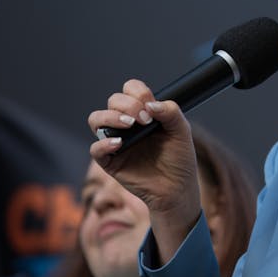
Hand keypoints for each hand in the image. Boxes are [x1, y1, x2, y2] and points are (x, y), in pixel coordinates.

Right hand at [87, 79, 200, 262]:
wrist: (177, 187)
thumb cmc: (179, 158)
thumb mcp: (182, 131)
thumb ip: (170, 112)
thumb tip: (151, 105)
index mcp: (143, 112)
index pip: (131, 89)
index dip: (138, 92)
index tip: (151, 106)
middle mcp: (127, 124)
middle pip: (113, 100)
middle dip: (128, 104)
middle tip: (146, 120)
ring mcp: (116, 141)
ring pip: (96, 119)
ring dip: (111, 117)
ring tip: (129, 124)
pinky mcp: (110, 161)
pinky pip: (95, 149)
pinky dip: (103, 143)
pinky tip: (119, 143)